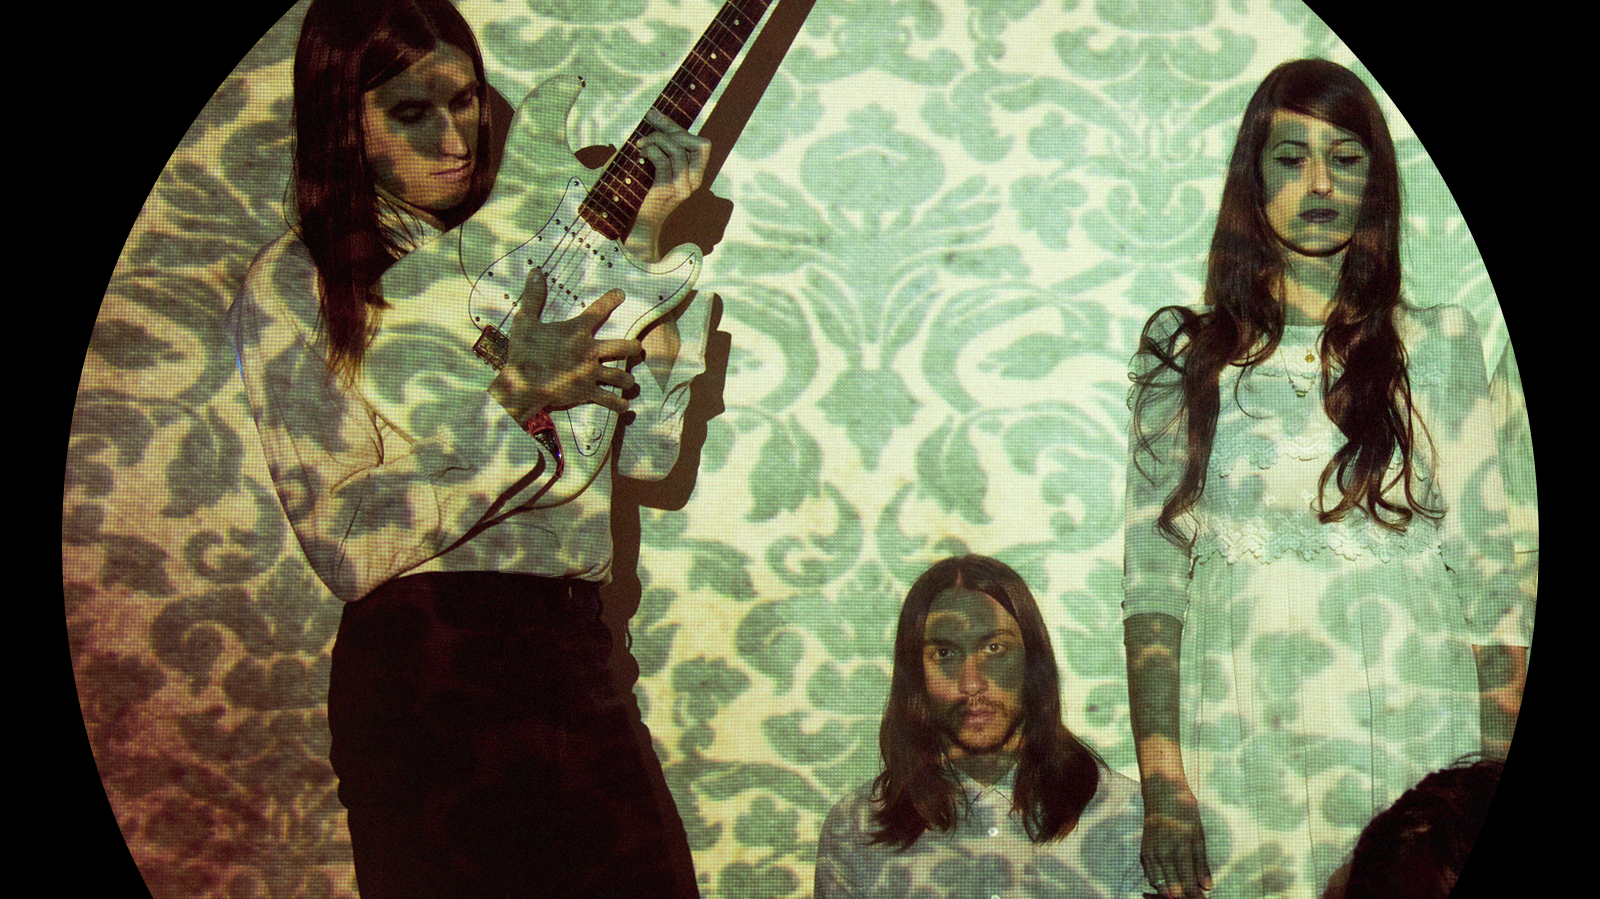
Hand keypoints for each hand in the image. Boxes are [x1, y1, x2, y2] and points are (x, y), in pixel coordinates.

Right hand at [488, 270, 641, 422]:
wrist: (521, 384)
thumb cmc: (523, 352)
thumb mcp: (525, 321)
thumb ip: (533, 296)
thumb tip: (535, 271)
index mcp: (576, 331)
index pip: (598, 310)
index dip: (611, 299)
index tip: (620, 294)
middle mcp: (589, 351)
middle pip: (624, 347)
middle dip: (634, 347)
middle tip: (637, 348)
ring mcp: (590, 373)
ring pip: (621, 376)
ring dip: (627, 379)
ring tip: (629, 381)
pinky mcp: (586, 392)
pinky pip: (609, 399)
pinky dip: (618, 404)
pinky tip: (624, 405)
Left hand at [625, 108, 710, 262]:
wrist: (638, 227)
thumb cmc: (646, 195)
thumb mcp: (660, 170)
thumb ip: (664, 150)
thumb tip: (656, 118)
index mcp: (695, 176)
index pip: (702, 144)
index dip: (681, 128)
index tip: (659, 118)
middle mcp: (694, 182)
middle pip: (698, 143)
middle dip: (672, 127)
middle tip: (650, 119)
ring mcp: (682, 187)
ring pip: (677, 149)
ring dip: (656, 139)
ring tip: (641, 143)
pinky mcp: (667, 190)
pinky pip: (662, 160)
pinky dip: (650, 150)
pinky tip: (641, 152)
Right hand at [1140, 783, 1211, 898]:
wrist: (1162, 794)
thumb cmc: (1184, 812)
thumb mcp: (1198, 836)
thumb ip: (1201, 864)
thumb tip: (1206, 886)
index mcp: (1180, 848)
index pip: (1187, 883)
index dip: (1196, 896)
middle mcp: (1163, 853)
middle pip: (1172, 889)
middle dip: (1184, 897)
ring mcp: (1151, 853)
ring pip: (1159, 885)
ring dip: (1170, 893)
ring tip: (1182, 894)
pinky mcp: (1144, 851)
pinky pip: (1150, 875)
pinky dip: (1159, 884)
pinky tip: (1168, 885)